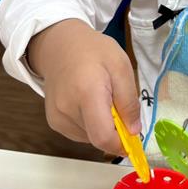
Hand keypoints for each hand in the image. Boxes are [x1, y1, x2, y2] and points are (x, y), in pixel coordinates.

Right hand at [28, 18, 140, 155]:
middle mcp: (67, 110)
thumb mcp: (121, 66)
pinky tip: (89, 104)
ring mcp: (57, 118)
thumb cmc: (93, 51)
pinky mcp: (53, 122)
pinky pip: (80, 134)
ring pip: (90, 138)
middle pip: (98, 139)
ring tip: (101, 99)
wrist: (59, 45)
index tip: (134, 138)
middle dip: (114, 131)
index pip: (103, 137)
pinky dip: (91, 125)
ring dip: (102, 127)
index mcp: (87, 93)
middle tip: (117, 106)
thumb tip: (134, 131)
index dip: (121, 144)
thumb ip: (129, 101)